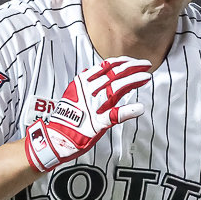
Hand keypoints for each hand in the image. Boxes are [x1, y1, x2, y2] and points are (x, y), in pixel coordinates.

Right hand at [25, 56, 151, 171]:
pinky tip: (139, 108)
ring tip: (146, 77)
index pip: (107, 66)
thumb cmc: (65, 118)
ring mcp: (94, 107)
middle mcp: (89, 92)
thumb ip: (83, 83)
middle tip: (146, 65)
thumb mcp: (72, 94)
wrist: (54, 138)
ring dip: (133, 81)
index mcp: (83, 83)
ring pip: (116, 89)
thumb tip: (89, 71)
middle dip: (133, 67)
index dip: (123, 62)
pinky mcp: (97, 124)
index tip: (135, 61)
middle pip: (115, 74)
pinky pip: (114, 116)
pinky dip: (128, 111)